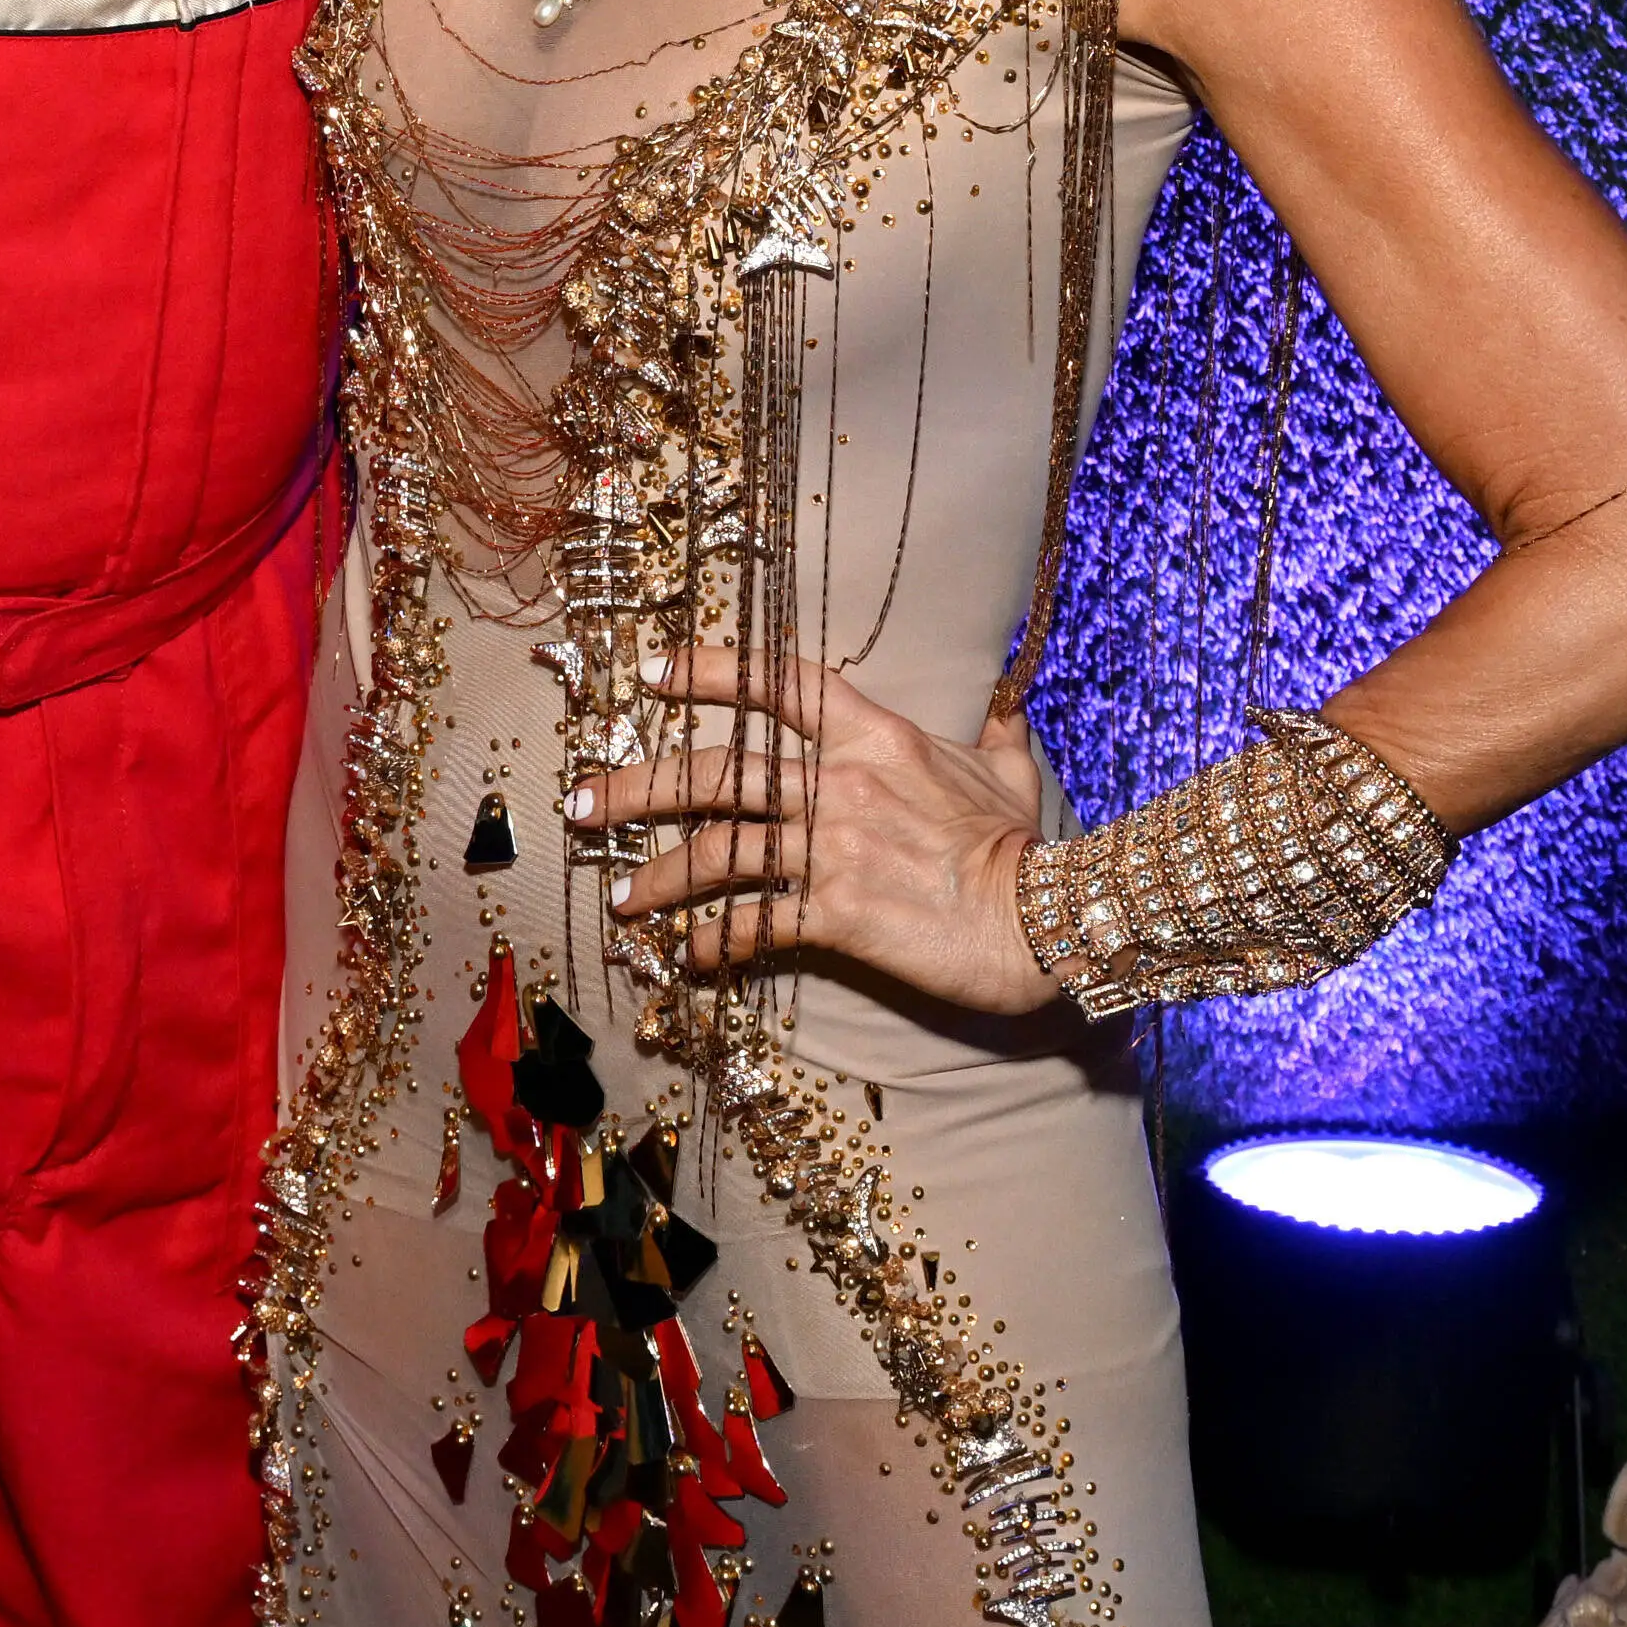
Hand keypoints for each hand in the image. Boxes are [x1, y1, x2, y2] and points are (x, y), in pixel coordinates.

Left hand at [572, 652, 1058, 1015]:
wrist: (1044, 917)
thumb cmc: (1028, 847)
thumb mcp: (1011, 772)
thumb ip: (994, 734)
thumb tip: (1006, 703)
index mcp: (873, 736)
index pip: (776, 683)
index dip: (708, 670)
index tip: (652, 672)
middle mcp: (838, 783)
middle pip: (715, 770)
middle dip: (637, 785)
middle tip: (582, 802)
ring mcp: (831, 848)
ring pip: (717, 850)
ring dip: (659, 876)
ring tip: (623, 898)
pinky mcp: (833, 913)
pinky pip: (752, 922)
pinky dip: (712, 940)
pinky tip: (686, 956)